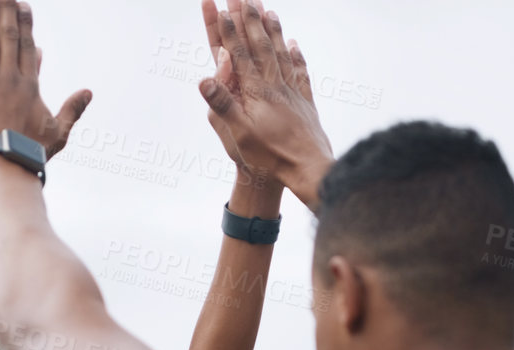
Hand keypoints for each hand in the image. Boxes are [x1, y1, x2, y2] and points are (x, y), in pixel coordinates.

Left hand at [0, 0, 91, 163]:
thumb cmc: (31, 154)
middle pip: (6, 34)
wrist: (5, 166)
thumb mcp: (58, 132)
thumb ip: (73, 109)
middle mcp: (9, 77)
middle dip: (2, 8)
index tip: (21, 3)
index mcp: (29, 84)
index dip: (23, 22)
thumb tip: (89, 92)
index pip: (26, 45)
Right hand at [197, 0, 332, 206]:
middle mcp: (274, 85)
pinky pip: (299, 71)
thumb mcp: (239, 134)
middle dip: (249, 19)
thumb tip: (204, 79)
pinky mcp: (304, 102)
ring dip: (272, 30)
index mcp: (255, 91)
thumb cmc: (271, 156)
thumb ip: (223, 105)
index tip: (219, 7)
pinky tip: (294, 44)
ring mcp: (291, 91)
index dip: (228, 30)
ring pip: (281, 53)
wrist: (309, 169)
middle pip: (260, 45)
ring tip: (267, 9)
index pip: (238, 54)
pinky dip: (295, 55)